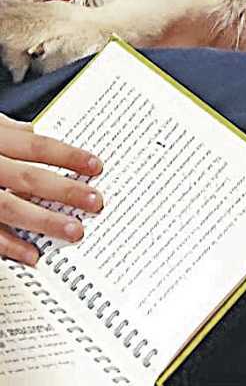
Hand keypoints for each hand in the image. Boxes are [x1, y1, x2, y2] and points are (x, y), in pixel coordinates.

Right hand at [0, 114, 102, 265]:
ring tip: (73, 231)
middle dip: (64, 191)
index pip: (36, 146)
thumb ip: (4, 129)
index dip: (67, 155)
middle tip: (95, 203)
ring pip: (8, 208)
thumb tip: (33, 130)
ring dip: (43, 222)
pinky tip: (33, 256)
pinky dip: (8, 247)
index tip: (96, 166)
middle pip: (28, 178)